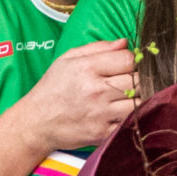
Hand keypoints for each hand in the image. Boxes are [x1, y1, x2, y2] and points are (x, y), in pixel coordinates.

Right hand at [8, 39, 141, 153]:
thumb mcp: (68, 59)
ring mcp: (100, 114)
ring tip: (130, 97)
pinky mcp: (103, 133)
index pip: (129, 60)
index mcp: (87, 68)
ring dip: (139, 98)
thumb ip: (98, 48)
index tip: (130, 65)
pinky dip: (133, 117)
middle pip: (138, 81)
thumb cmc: (53, 88)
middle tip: (133, 81)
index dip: (134, 61)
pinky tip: (125, 112)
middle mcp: (95, 90)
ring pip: (139, 102)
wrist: (36, 122)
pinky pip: (131, 122)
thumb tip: (125, 42)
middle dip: (140, 79)